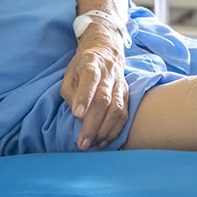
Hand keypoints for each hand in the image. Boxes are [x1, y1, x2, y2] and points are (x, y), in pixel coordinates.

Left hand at [61, 23, 129, 150]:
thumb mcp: (69, 74)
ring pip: (117, 109)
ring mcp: (120, 85)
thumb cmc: (82, 67)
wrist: (106, 53)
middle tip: (82, 143)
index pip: (90, 79)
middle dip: (92, 123)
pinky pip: (124, 116)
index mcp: (91, 64)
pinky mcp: (127, 95)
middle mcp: (109, 74)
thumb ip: (70, 93)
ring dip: (104, 130)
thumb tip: (78, 115)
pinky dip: (114, 131)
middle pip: (104, 99)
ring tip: (92, 144)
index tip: (77, 114)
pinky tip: (103, 141)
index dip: (84, 96)